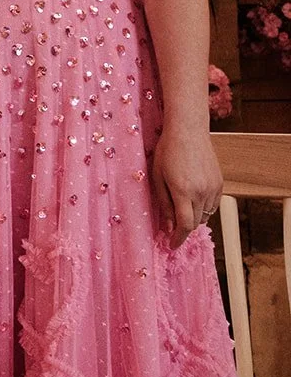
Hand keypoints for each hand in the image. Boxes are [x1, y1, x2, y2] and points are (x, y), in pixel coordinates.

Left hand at [151, 125, 223, 247]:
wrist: (188, 131)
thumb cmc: (167, 151)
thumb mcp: (157, 176)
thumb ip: (164, 203)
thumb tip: (168, 227)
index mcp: (183, 191)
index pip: (184, 225)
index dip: (178, 239)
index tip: (171, 245)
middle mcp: (201, 192)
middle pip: (195, 222)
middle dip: (183, 229)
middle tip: (172, 230)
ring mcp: (213, 188)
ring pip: (205, 215)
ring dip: (194, 218)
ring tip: (181, 212)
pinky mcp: (220, 184)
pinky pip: (213, 205)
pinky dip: (203, 209)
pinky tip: (193, 201)